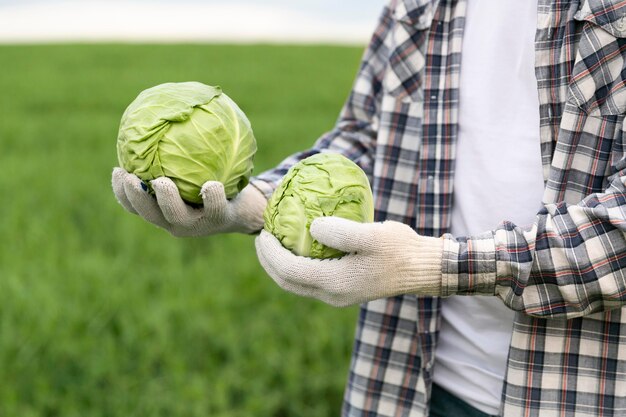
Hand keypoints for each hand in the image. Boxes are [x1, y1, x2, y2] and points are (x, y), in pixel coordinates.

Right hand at [112, 168, 265, 236]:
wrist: (246, 208)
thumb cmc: (214, 183)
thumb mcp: (192, 170)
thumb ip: (175, 154)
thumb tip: (165, 112)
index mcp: (164, 209)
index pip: (134, 205)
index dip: (121, 192)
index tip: (118, 169)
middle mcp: (177, 220)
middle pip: (149, 214)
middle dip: (136, 197)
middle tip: (130, 177)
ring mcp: (198, 224)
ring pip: (177, 216)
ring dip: (167, 200)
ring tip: (162, 182)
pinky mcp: (221, 220)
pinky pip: (215, 210)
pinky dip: (212, 198)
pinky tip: (211, 184)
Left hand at [255, 216, 443, 306]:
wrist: (421, 269)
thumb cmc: (400, 249)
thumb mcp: (373, 234)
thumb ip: (342, 232)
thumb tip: (313, 226)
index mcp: (335, 282)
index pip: (289, 270)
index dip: (270, 253)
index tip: (262, 233)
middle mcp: (332, 294)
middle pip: (287, 282)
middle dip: (268, 262)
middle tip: (260, 238)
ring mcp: (338, 296)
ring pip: (296, 284)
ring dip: (279, 266)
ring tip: (273, 243)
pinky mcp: (344, 291)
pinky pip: (309, 281)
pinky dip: (296, 267)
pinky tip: (297, 249)